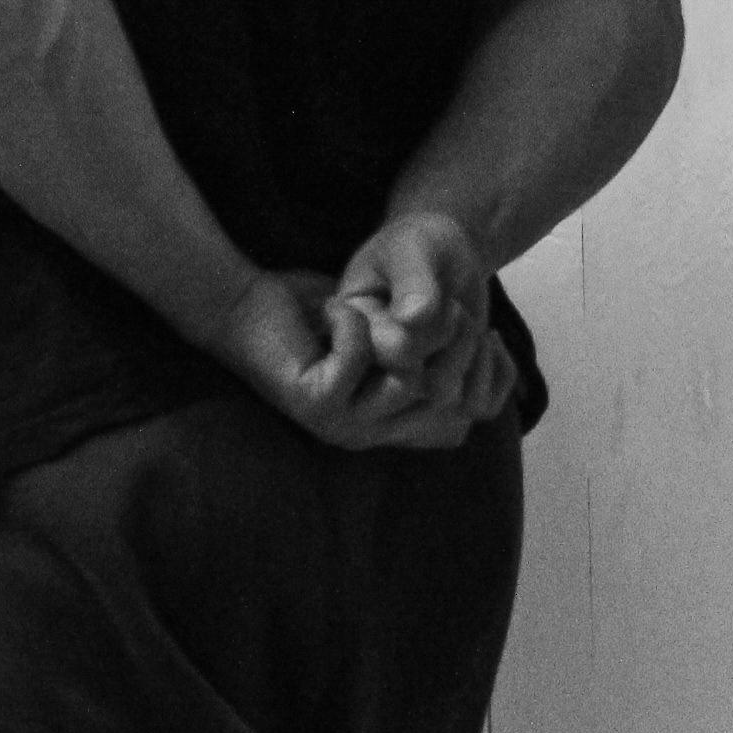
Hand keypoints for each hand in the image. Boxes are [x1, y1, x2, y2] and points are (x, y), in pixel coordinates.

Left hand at [204, 269, 484, 453]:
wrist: (245, 306)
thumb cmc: (315, 314)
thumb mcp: (388, 327)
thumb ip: (430, 343)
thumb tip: (488, 350)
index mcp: (393, 422)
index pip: (465, 416)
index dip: (479, 369)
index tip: (472, 319)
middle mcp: (373, 434)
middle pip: (446, 397)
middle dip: (444, 339)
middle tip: (417, 299)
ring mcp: (344, 426)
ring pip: (409, 383)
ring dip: (392, 328)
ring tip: (363, 304)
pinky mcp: (315, 404)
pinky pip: (359, 363)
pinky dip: (352, 325)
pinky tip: (333, 310)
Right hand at [333, 211, 508, 422]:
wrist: (443, 255)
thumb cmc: (418, 245)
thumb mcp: (411, 248)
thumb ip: (411, 280)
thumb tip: (415, 319)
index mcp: (357, 332)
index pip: (395, 356)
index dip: (430, 329)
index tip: (431, 293)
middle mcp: (378, 370)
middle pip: (428, 387)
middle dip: (456, 339)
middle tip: (453, 306)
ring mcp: (415, 387)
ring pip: (455, 402)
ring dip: (475, 355)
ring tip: (465, 321)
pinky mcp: (451, 395)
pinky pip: (482, 407)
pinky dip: (498, 372)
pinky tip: (488, 342)